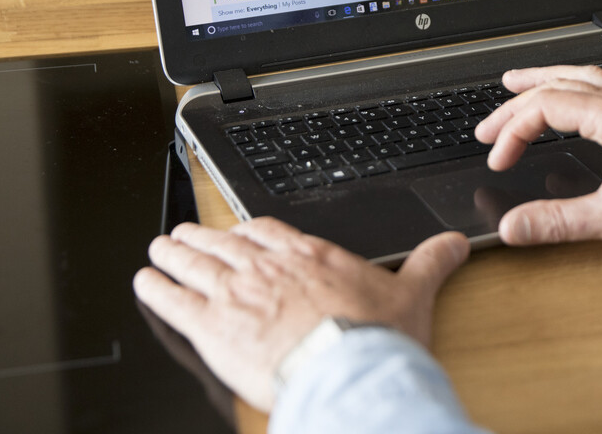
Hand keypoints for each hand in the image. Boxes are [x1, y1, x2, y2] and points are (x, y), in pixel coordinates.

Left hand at [133, 218, 468, 411]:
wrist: (348, 372)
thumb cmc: (376, 338)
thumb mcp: (412, 295)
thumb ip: (430, 262)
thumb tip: (456, 242)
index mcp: (309, 256)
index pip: (269, 231)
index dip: (247, 230)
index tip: (238, 229)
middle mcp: (268, 266)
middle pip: (224, 241)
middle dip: (202, 236)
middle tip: (184, 232)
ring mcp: (236, 292)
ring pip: (194, 262)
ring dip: (173, 253)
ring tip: (160, 247)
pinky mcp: (212, 326)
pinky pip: (173, 300)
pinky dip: (156, 288)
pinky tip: (146, 281)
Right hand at [475, 65, 601, 253]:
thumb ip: (559, 222)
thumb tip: (514, 226)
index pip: (547, 106)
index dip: (513, 130)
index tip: (499, 158)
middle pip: (560, 84)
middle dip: (518, 102)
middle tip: (488, 124)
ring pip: (585, 77)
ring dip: (547, 80)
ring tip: (519, 83)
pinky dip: (575, 89)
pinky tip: (573, 104)